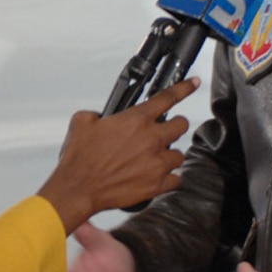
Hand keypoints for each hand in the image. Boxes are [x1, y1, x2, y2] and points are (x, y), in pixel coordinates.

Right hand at [36, 77, 196, 230]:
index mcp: (136, 120)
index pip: (168, 97)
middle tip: (164, 131)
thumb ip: (97, 114)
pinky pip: (176, 178)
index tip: (193, 83)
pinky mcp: (156, 184)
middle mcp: (151, 139)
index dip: (184, 88)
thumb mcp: (81, 122)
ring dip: (169, 155)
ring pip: (179, 154)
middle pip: (181, 125)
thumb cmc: (79, 158)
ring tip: (154, 158)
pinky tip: (158, 176)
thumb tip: (102, 117)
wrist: (78, 188)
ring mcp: (156, 163)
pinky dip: (169, 177)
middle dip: (174, 125)